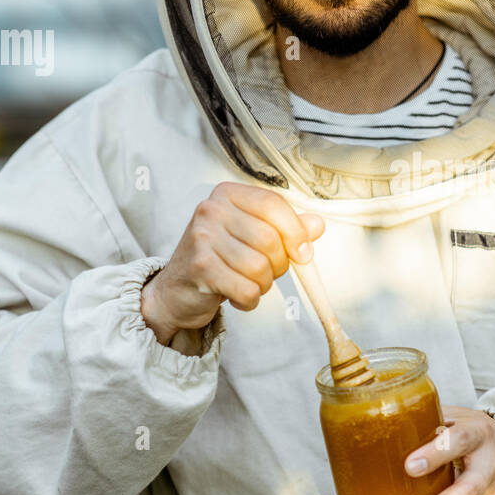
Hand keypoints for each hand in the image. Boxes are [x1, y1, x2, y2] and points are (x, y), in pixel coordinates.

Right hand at [141, 182, 324, 343]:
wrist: (176, 289)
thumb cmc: (218, 259)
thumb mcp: (251, 236)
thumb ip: (285, 228)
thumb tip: (317, 225)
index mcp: (228, 194)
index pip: (273, 204)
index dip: (296, 231)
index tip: (303, 252)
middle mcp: (211, 210)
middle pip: (270, 239)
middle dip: (278, 265)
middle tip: (266, 273)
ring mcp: (202, 238)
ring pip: (259, 267)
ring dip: (263, 284)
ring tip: (248, 283)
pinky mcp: (199, 268)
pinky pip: (246, 289)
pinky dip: (249, 300)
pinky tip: (236, 296)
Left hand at [380, 405, 494, 494]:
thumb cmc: (473, 431)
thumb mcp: (457, 417)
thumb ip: (429, 420)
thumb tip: (386, 425)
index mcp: (479, 434)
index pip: (461, 441)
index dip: (437, 454)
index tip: (409, 466)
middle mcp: (490, 465)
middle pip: (468, 491)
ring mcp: (490, 493)